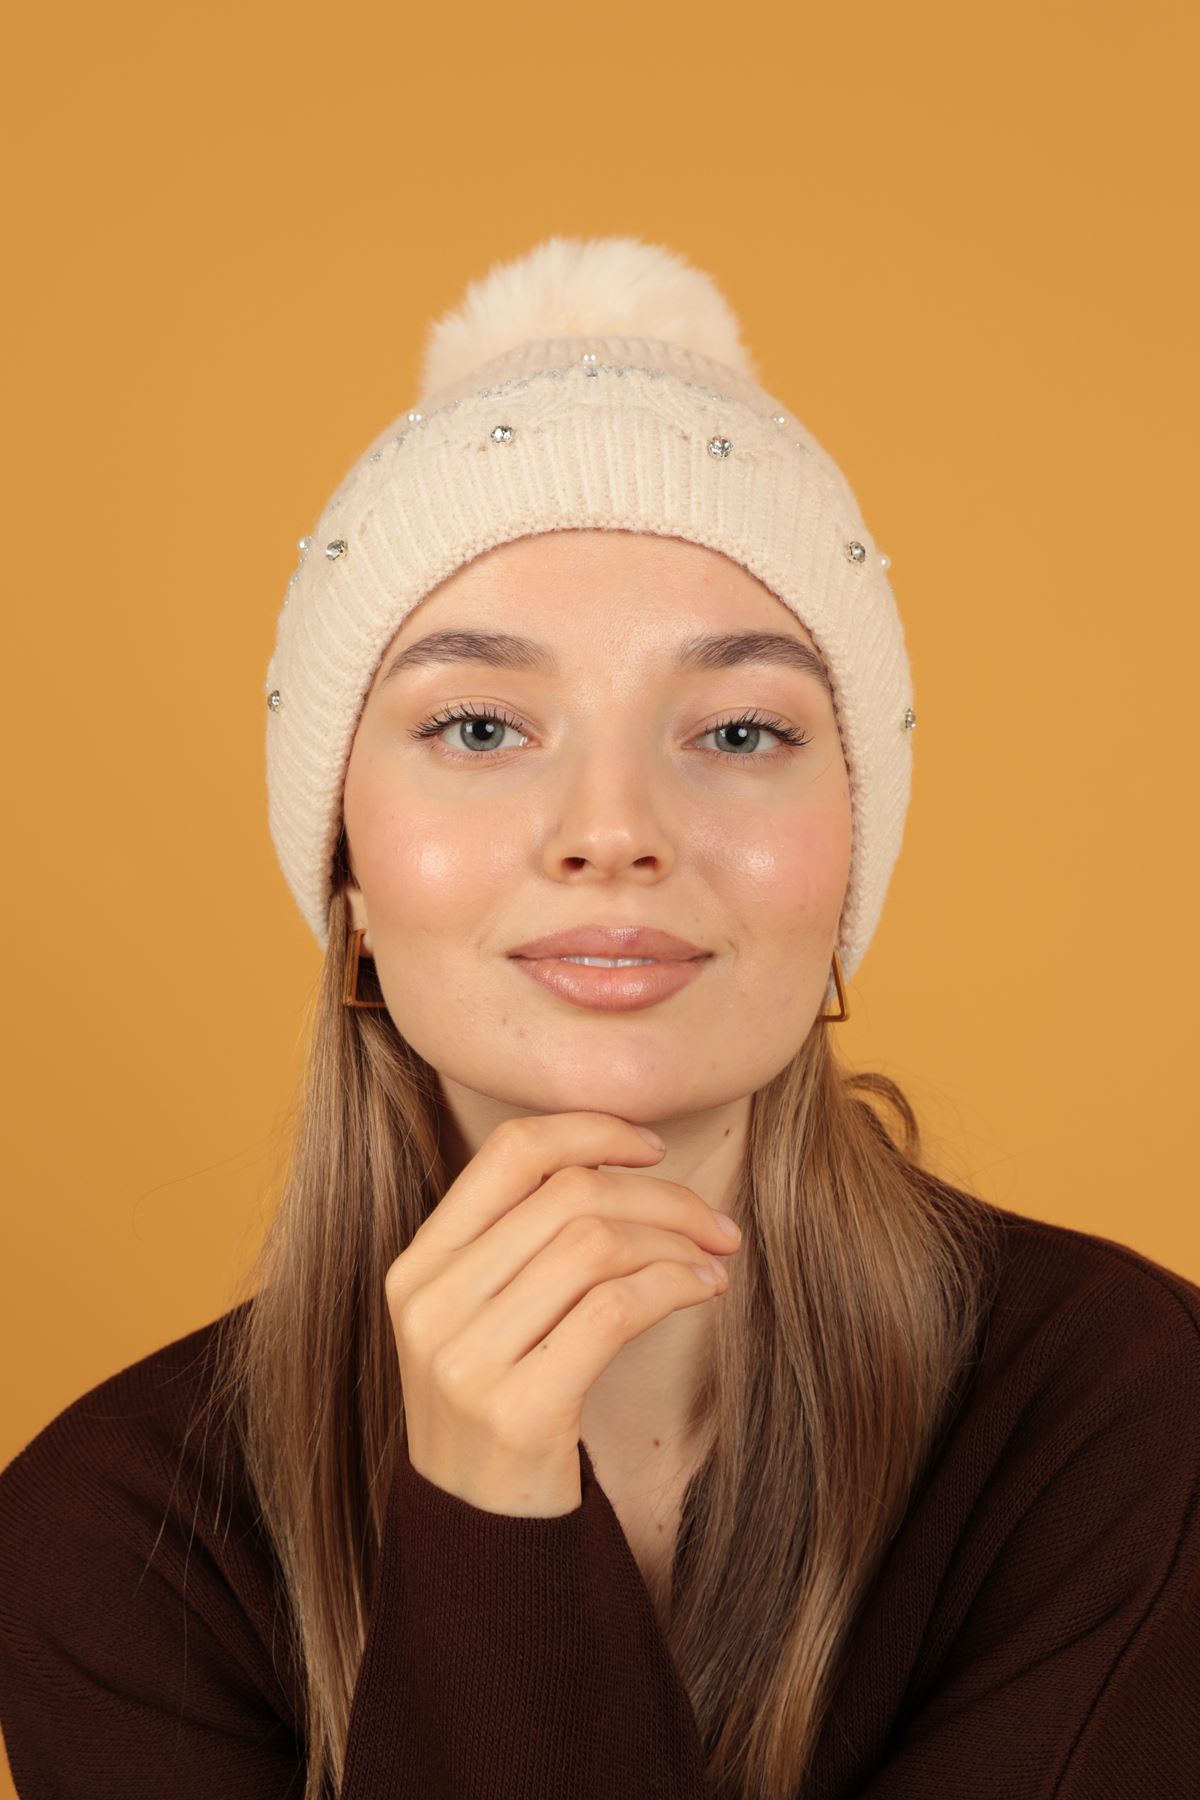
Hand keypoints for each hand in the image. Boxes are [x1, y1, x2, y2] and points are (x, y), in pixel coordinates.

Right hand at [385, 1112, 742, 1516]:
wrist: (478, 1534)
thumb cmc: (500, 1404)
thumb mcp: (480, 1315)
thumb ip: (520, 1242)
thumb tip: (623, 1160)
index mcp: (419, 1264)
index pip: (511, 1153)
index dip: (592, 1130)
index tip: (653, 1147)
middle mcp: (431, 1303)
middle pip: (570, 1194)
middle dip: (661, 1195)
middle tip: (714, 1222)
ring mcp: (466, 1359)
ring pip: (596, 1245)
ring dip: (676, 1242)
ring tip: (713, 1259)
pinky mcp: (517, 1411)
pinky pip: (615, 1310)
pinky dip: (674, 1286)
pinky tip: (703, 1291)